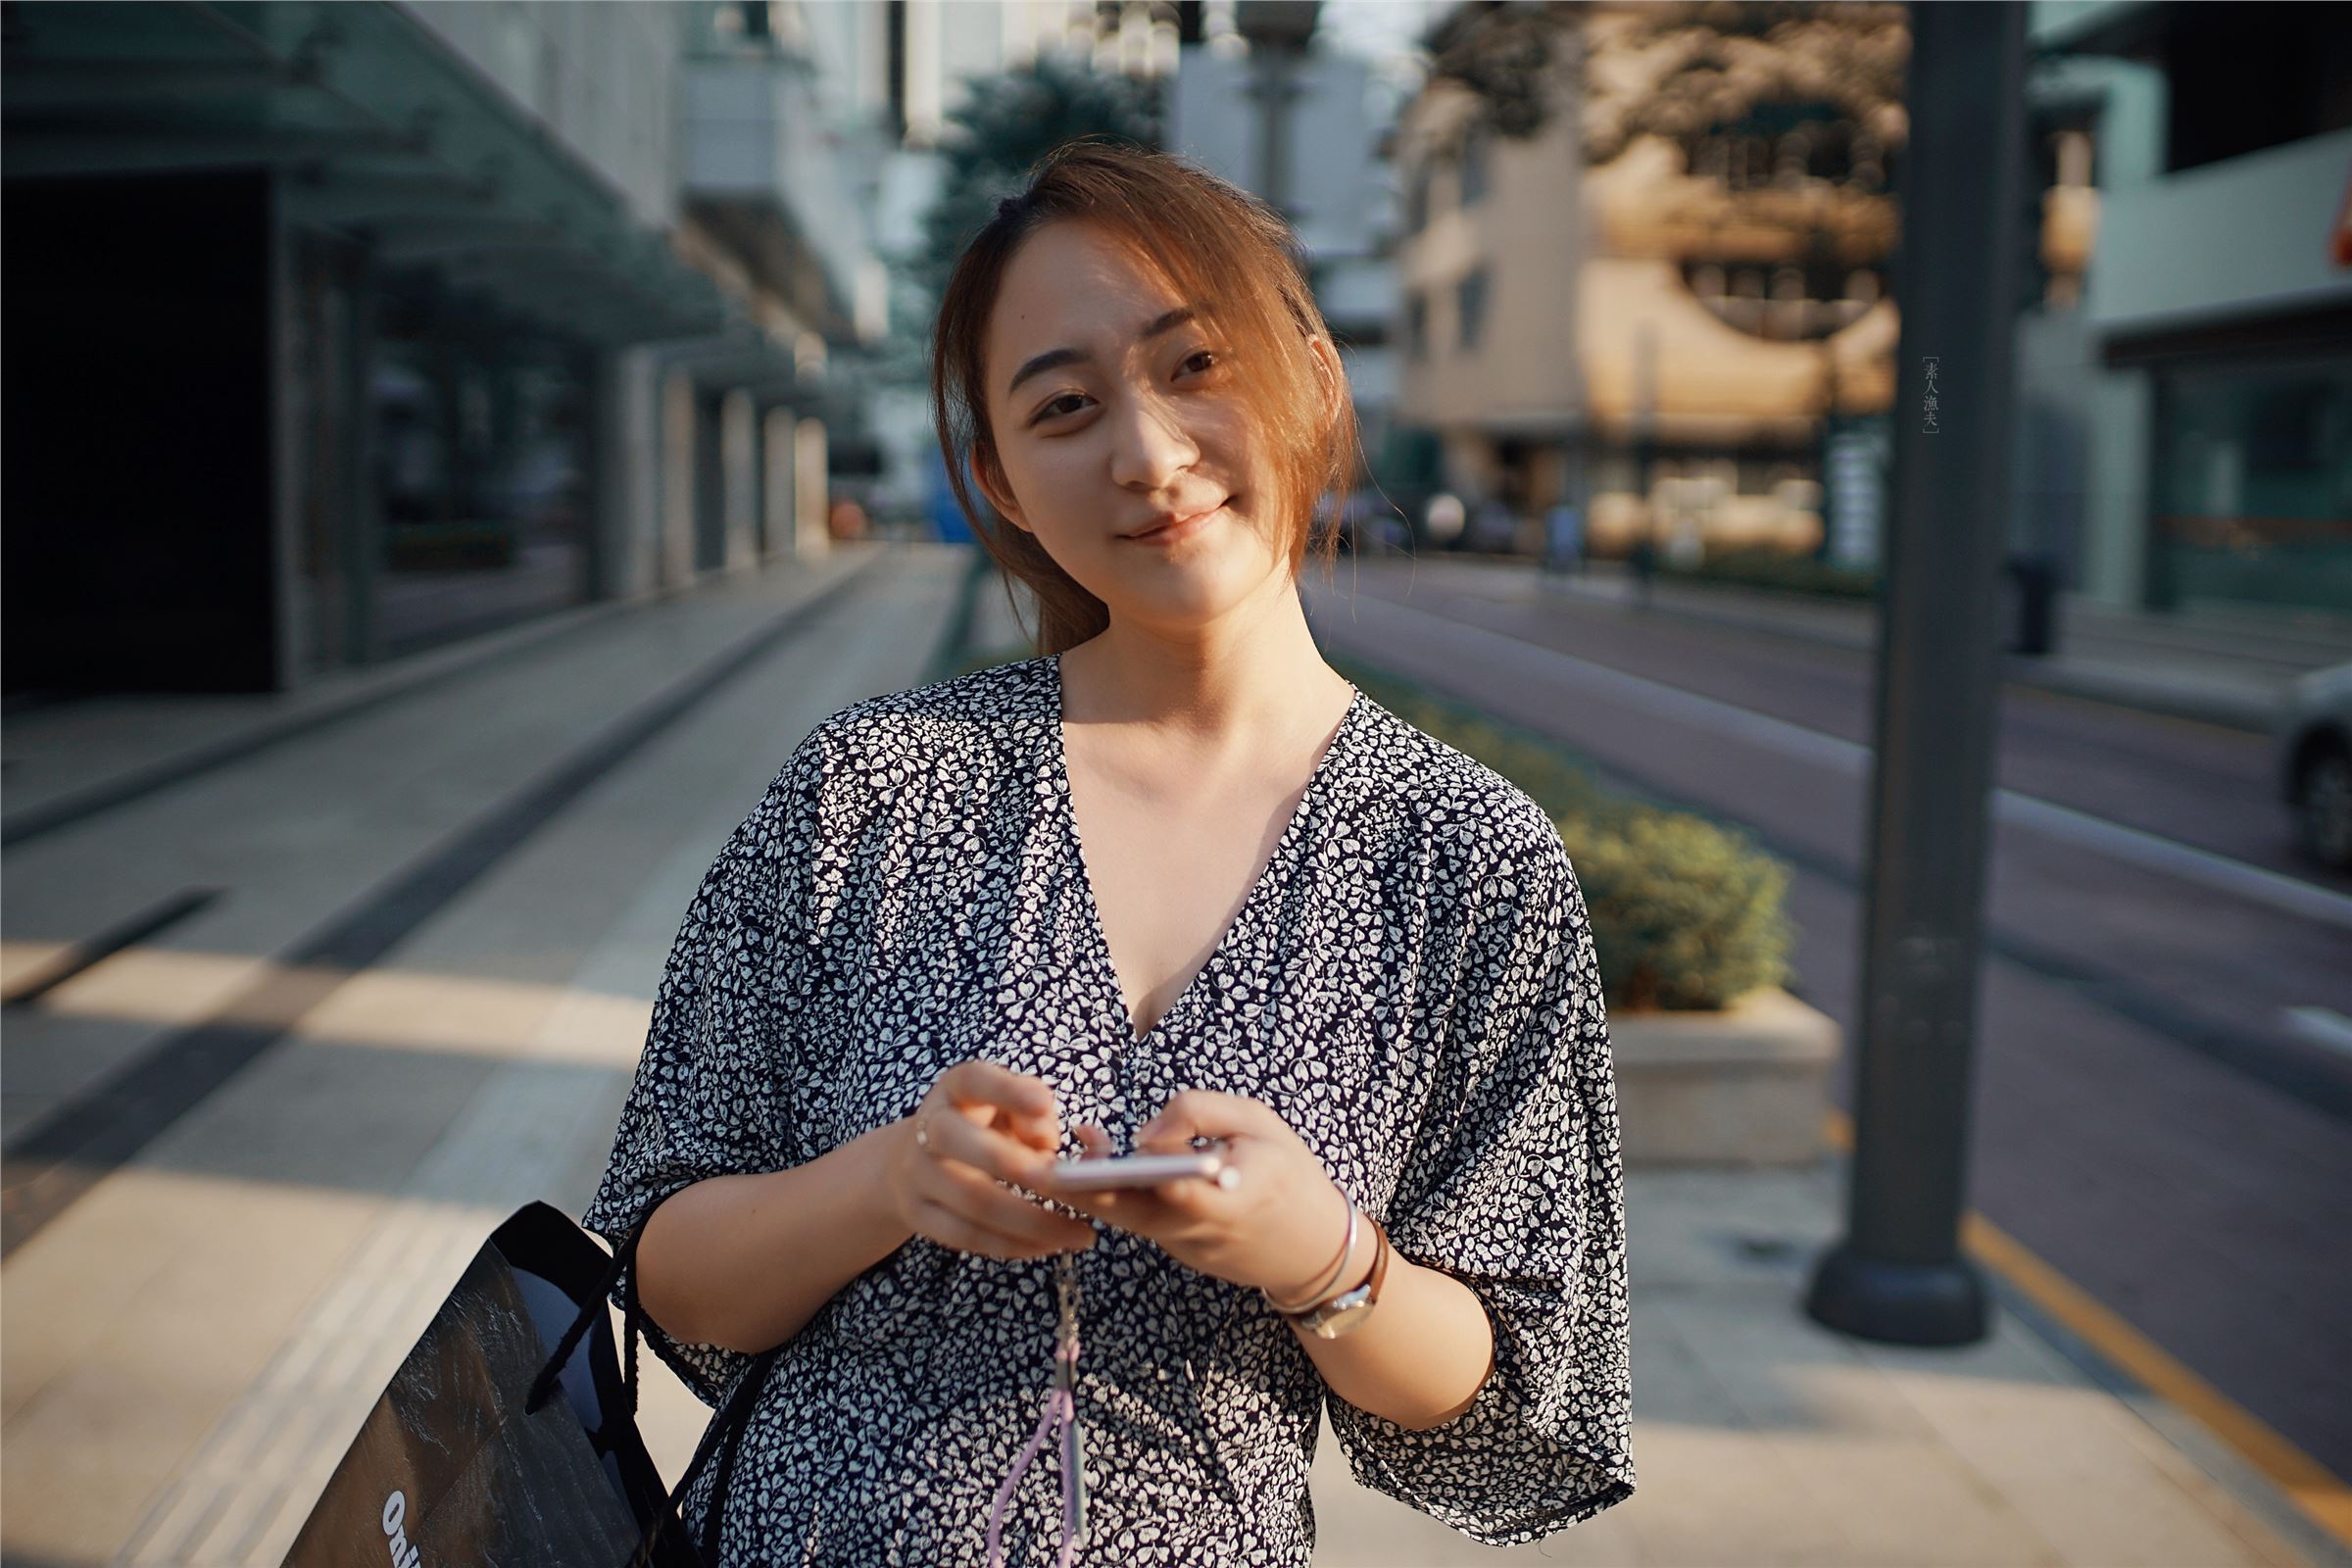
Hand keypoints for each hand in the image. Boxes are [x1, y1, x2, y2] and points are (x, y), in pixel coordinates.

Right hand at [885, 1060, 1098, 1261]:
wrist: (916, 1160)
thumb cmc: (983, 1127)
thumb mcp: (1007, 1106)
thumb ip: (1033, 1114)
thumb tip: (1048, 1146)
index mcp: (955, 1089)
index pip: (973, 1079)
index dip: (1007, 1090)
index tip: (1045, 1103)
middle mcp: (928, 1127)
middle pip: (964, 1145)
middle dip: (1017, 1165)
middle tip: (1069, 1185)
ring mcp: (917, 1173)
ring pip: (973, 1202)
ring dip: (1032, 1223)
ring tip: (1080, 1233)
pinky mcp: (918, 1214)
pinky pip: (966, 1236)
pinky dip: (1013, 1244)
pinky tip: (1049, 1245)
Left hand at [1042, 1091, 1353, 1302]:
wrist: (1315, 1251)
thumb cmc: (1290, 1175)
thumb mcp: (1261, 1123)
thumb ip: (1203, 1112)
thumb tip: (1145, 1128)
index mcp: (1233, 1194)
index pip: (1176, 1189)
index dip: (1139, 1168)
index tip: (1102, 1148)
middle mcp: (1200, 1229)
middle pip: (1129, 1210)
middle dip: (1083, 1186)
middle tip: (1039, 1162)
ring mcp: (1185, 1247)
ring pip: (1126, 1217)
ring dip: (1093, 1186)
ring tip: (1071, 1146)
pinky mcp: (1178, 1252)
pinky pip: (1139, 1222)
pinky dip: (1115, 1195)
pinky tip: (1096, 1165)